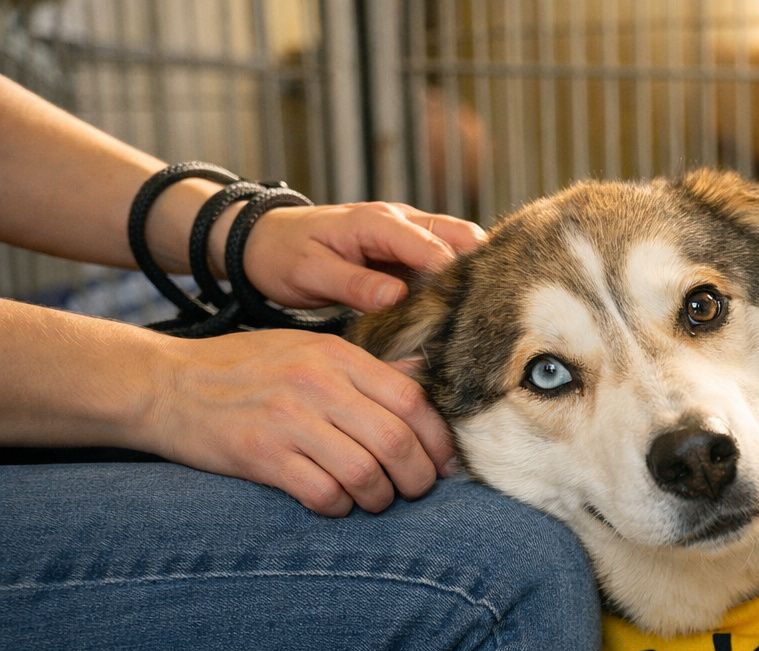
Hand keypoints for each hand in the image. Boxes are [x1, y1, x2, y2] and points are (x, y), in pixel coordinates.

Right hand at [143, 330, 457, 515]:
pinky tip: (333, 502)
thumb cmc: (243, 369)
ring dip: (380, 499)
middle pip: (398, 442)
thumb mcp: (306, 350)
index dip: (438, 439)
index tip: (443, 463)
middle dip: (418, 478)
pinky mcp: (261, 455)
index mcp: (336, 355)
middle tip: (414, 491)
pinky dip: (338, 508)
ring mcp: (288, 420)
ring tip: (373, 500)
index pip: (414, 400)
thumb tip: (424, 383)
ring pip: (367, 474)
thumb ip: (365, 369)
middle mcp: (317, 384)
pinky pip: (324, 495)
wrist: (163, 384)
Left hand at [232, 201, 484, 312]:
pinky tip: (460, 311)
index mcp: (376, 222)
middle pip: (460, 236)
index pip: (431, 245)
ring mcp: (407, 234)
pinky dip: (457, 281)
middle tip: (486, 309)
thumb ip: (354, 286)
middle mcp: (399, 220)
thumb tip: (397, 298)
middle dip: (479, 268)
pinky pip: (443, 261)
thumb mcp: (310, 273)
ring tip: (480, 313)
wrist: (264, 241)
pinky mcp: (407, 251)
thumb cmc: (283, 254)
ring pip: (459, 247)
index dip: (453, 276)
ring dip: (471, 275)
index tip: (467, 309)